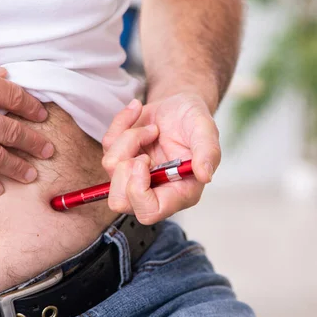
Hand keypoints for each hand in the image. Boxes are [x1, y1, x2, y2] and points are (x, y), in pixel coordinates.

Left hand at [102, 93, 220, 223]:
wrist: (181, 104)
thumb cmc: (195, 121)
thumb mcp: (206, 131)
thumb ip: (208, 153)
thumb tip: (205, 174)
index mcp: (179, 192)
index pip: (149, 212)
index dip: (138, 192)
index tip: (145, 162)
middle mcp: (154, 188)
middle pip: (119, 201)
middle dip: (124, 171)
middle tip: (145, 153)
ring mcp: (134, 174)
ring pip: (111, 168)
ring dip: (128, 139)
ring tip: (152, 128)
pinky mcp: (121, 157)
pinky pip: (107, 145)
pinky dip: (121, 123)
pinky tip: (138, 113)